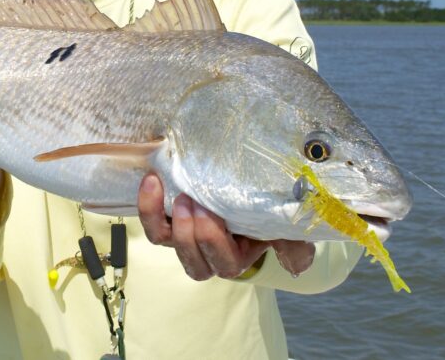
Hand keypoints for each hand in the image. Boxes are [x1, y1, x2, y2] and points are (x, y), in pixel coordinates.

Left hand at [137, 173, 314, 280]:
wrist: (247, 189)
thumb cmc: (266, 211)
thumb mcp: (285, 226)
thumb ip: (293, 243)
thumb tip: (296, 264)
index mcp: (237, 258)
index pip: (224, 263)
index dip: (215, 242)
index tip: (217, 212)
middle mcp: (208, 254)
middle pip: (194, 260)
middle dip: (193, 232)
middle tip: (195, 200)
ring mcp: (184, 237)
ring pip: (166, 242)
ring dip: (167, 220)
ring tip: (177, 193)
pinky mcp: (168, 219)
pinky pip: (152, 223)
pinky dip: (148, 206)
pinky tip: (152, 181)